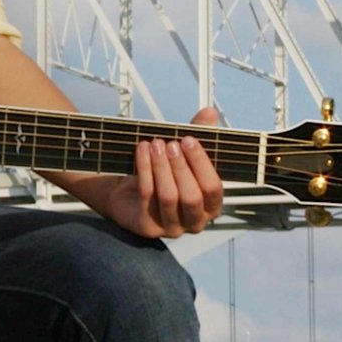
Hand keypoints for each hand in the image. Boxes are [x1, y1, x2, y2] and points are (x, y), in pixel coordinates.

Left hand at [101, 106, 225, 237]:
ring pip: (169, 197)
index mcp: (210, 206)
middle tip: (170, 144)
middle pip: (191, 196)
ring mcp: (171, 227)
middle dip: (180, 167)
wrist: (128, 194)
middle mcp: (194, 221)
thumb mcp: (184, 154)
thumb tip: (209, 113)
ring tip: (155, 145)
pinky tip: (142, 151)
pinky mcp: (148, 227)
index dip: (202, 164)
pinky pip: (147, 196)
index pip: (213, 189)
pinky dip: (145, 170)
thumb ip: (200, 135)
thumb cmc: (163, 175)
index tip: (190, 140)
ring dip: (161, 167)